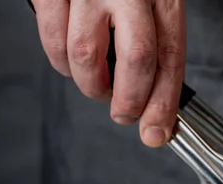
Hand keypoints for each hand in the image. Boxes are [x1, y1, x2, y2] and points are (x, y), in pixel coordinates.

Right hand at [33, 0, 185, 147]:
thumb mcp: (155, 3)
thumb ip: (158, 48)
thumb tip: (156, 107)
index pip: (171, 58)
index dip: (164, 103)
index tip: (158, 132)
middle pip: (136, 61)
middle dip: (129, 103)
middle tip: (124, 114)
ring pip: (87, 57)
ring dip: (93, 86)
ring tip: (99, 84)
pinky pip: (52, 41)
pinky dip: (61, 64)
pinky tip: (73, 61)